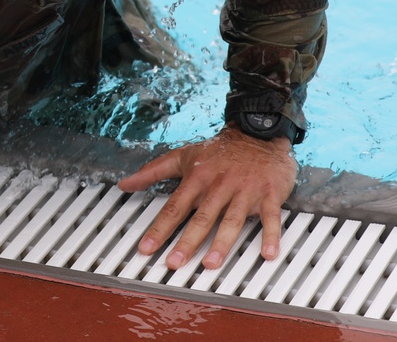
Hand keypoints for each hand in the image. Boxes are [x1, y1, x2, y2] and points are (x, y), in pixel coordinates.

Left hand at [117, 125, 297, 269]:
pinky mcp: (268, 194)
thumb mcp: (183, 155)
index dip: (159, 228)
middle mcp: (219, 186)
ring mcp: (244, 191)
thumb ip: (152, 171)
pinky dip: (271, 236)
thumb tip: (125, 183)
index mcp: (197, 178)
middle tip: (174, 262)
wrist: (256, 132)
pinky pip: (271, 217)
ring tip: (211, 263)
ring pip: (231, 220)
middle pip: (201, 218)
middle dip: (186, 241)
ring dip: (221, 243)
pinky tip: (267, 254)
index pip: (174, 207)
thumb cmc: (218, 150)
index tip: (146, 248)